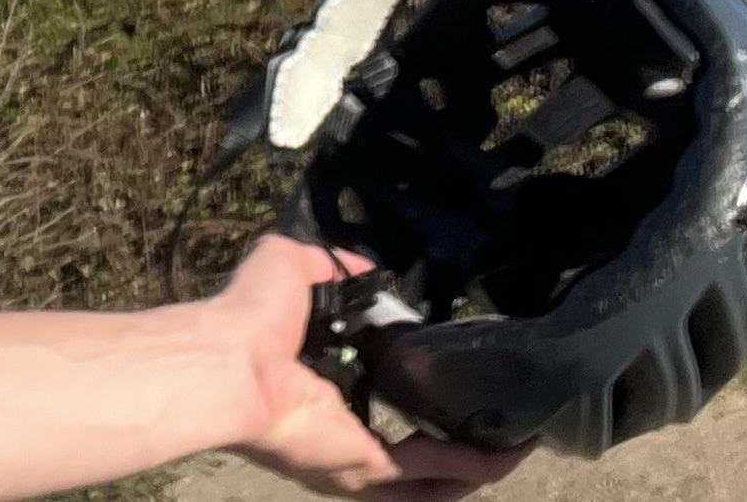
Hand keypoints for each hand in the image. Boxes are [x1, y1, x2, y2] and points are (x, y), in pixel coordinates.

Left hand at [207, 237, 523, 499]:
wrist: (228, 360)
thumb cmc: (248, 317)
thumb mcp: (296, 271)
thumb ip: (333, 267)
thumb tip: (364, 270)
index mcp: (324, 399)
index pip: (382, 415)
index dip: (420, 407)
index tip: (456, 389)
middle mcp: (342, 440)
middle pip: (415, 462)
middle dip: (459, 449)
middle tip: (502, 429)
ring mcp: (354, 463)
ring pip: (431, 480)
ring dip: (476, 465)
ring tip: (517, 447)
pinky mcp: (366, 467)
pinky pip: (429, 472)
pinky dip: (468, 465)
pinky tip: (503, 453)